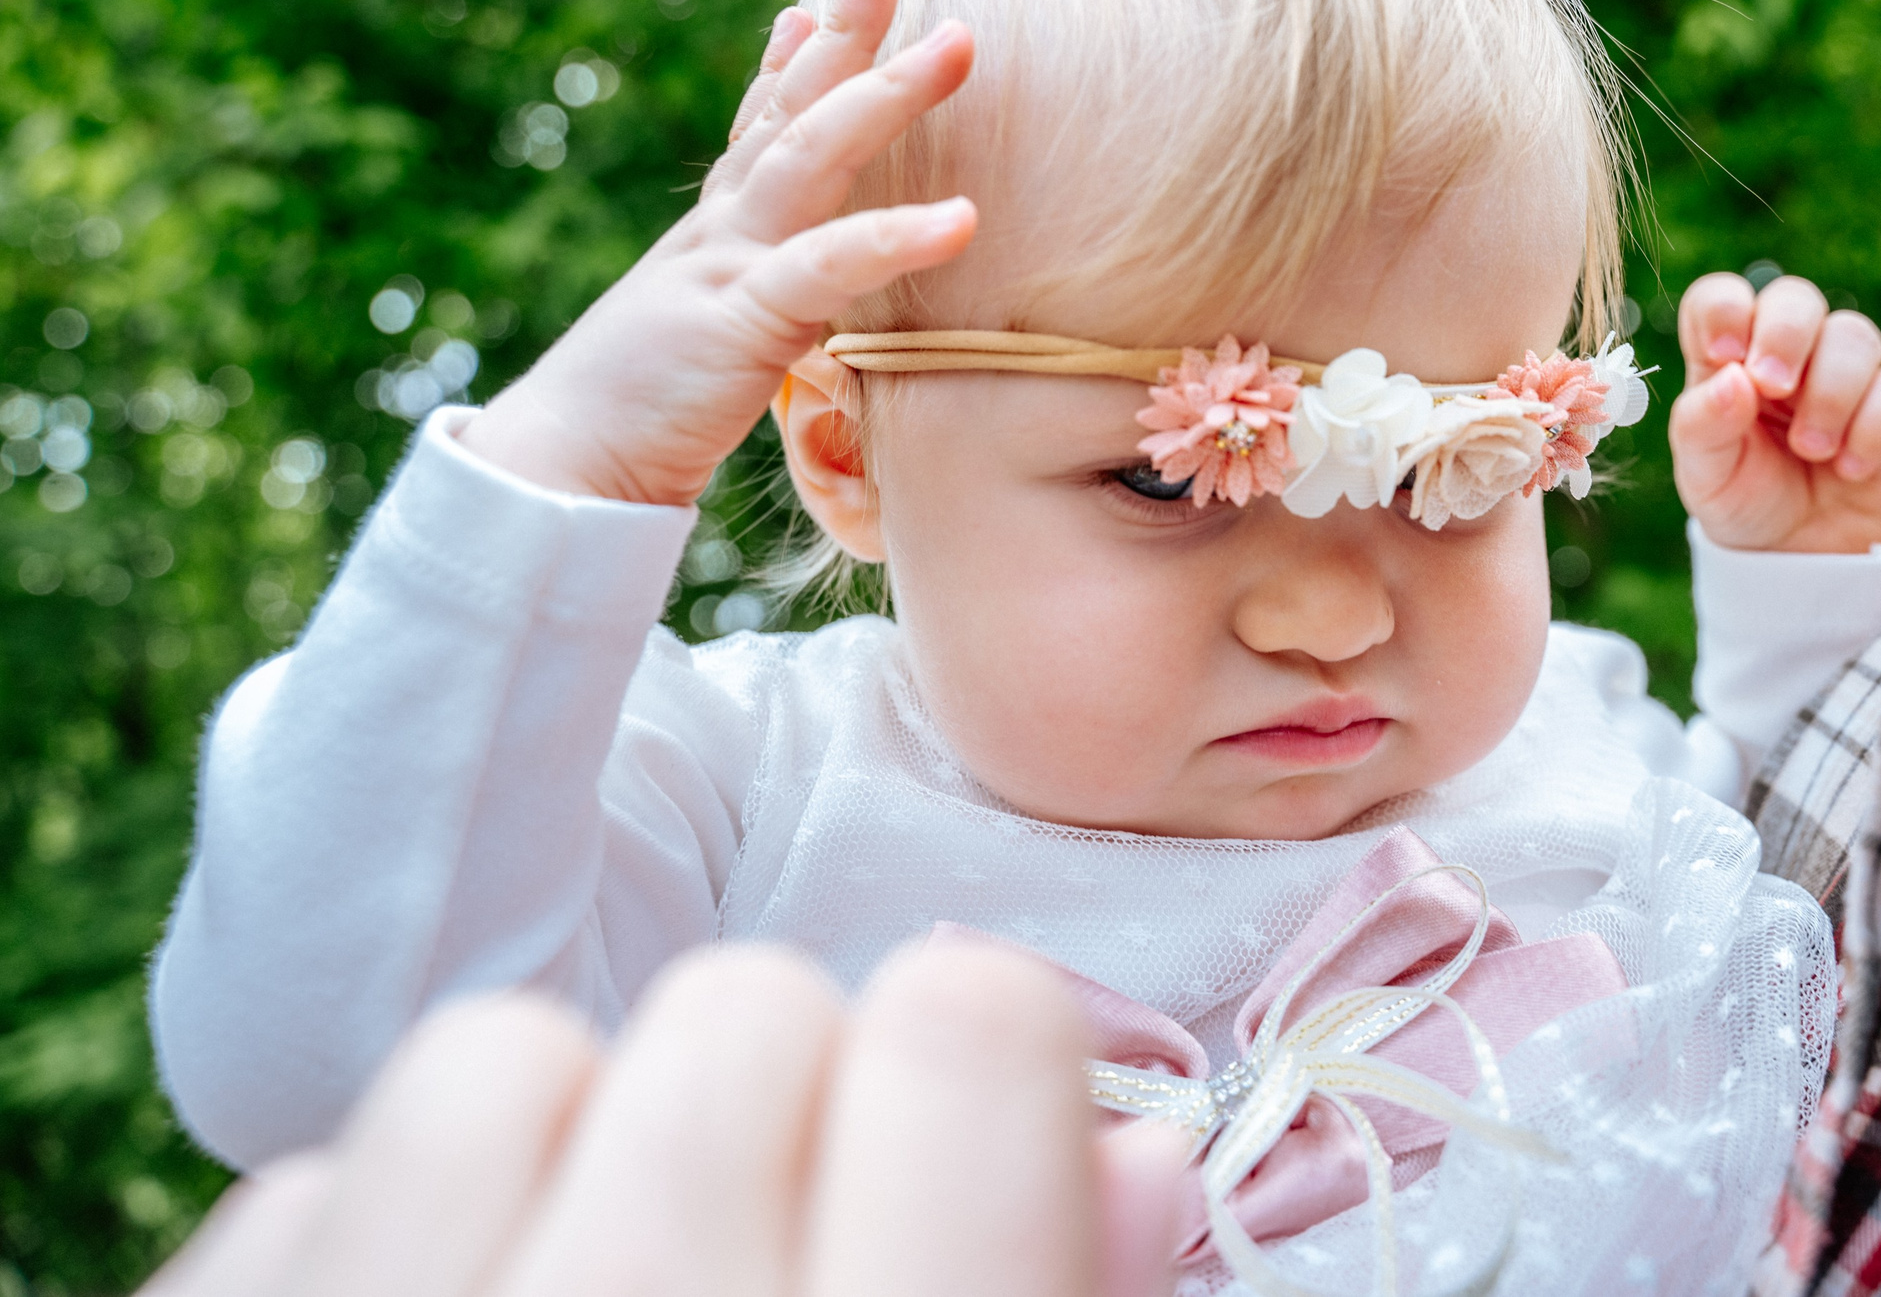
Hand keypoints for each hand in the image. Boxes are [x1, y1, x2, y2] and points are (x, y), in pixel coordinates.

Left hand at [141, 942, 1192, 1296]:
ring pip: (511, 1059)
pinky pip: (328, 1169)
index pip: (970, 1030)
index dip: (986, 1043)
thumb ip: (1052, 1282)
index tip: (952, 1099)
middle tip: (770, 1218)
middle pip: (750, 1017)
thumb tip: (1145, 1151)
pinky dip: (398, 1217)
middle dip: (784, 1087)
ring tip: (587, 1263)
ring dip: (573, 1134)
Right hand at [460, 0, 975, 505]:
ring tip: (957, 45)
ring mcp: (726, 266)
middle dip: (845, 36)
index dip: (792, 62)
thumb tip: (787, 285)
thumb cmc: (641, 417)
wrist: (561, 474)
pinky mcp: (740, 323)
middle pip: (789, 112)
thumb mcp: (701, 337)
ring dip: (883, 94)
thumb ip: (748, 297)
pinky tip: (965, 217)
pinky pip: (826, 269)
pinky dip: (894, 237)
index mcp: (713, 237)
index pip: (756, 129)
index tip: (821, 2)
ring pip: (810, 159)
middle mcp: (718, 233)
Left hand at [1669, 272, 1880, 552]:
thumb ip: (1703, 424)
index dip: (1724, 309)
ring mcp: (1846, 375)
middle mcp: (1790, 354)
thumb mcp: (1705, 475)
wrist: (1801, 558)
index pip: (1722, 298)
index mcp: (1730, 357)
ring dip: (1830, 393)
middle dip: (1785, 334)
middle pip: (1796, 298)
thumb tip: (1733, 378)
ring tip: (1810, 450)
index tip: (1722, 355)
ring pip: (1854, 336)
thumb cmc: (1744, 499)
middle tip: (1772, 386)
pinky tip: (1850, 469)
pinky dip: (1872, 430)